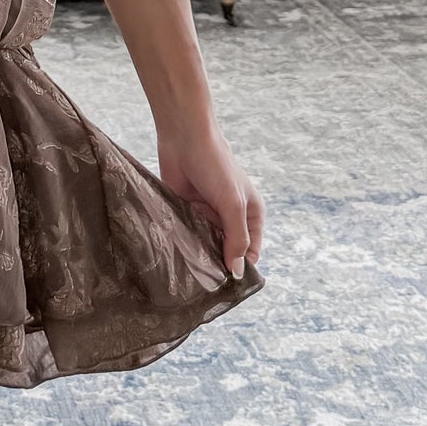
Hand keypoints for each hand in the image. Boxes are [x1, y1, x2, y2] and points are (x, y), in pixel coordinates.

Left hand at [155, 120, 263, 280]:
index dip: (242, 269)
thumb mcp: (232, 204)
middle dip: (218, 266)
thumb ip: (237, 238)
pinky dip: (183, 246)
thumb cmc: (215, 166)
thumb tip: (239, 272)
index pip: (251, 253)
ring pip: (205, 246)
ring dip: (198, 257)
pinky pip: (186, 236)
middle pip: (227, 252)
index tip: (226, 286)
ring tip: (188, 276)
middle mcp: (230, 218)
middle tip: (204, 286)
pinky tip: (175, 258)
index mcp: (251, 215)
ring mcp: (207, 216)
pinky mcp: (186, 212)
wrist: (184, 138)